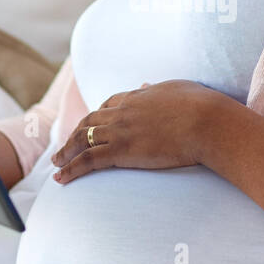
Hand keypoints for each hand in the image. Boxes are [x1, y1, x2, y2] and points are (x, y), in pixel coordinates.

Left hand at [48, 80, 218, 182]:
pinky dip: (71, 168)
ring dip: (66, 151)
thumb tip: (148, 85)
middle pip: (90, 121)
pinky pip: (88, 160)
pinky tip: (61, 178)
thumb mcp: (178, 89)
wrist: (207, 121)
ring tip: (56, 163)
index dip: (98, 115)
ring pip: (83, 139)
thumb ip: (159, 89)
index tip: (92, 125)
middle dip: (74, 133)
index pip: (110, 104)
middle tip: (65, 145)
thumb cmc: (202, 106)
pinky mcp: (122, 150)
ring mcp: (120, 130)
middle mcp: (124, 111)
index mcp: (138, 96)